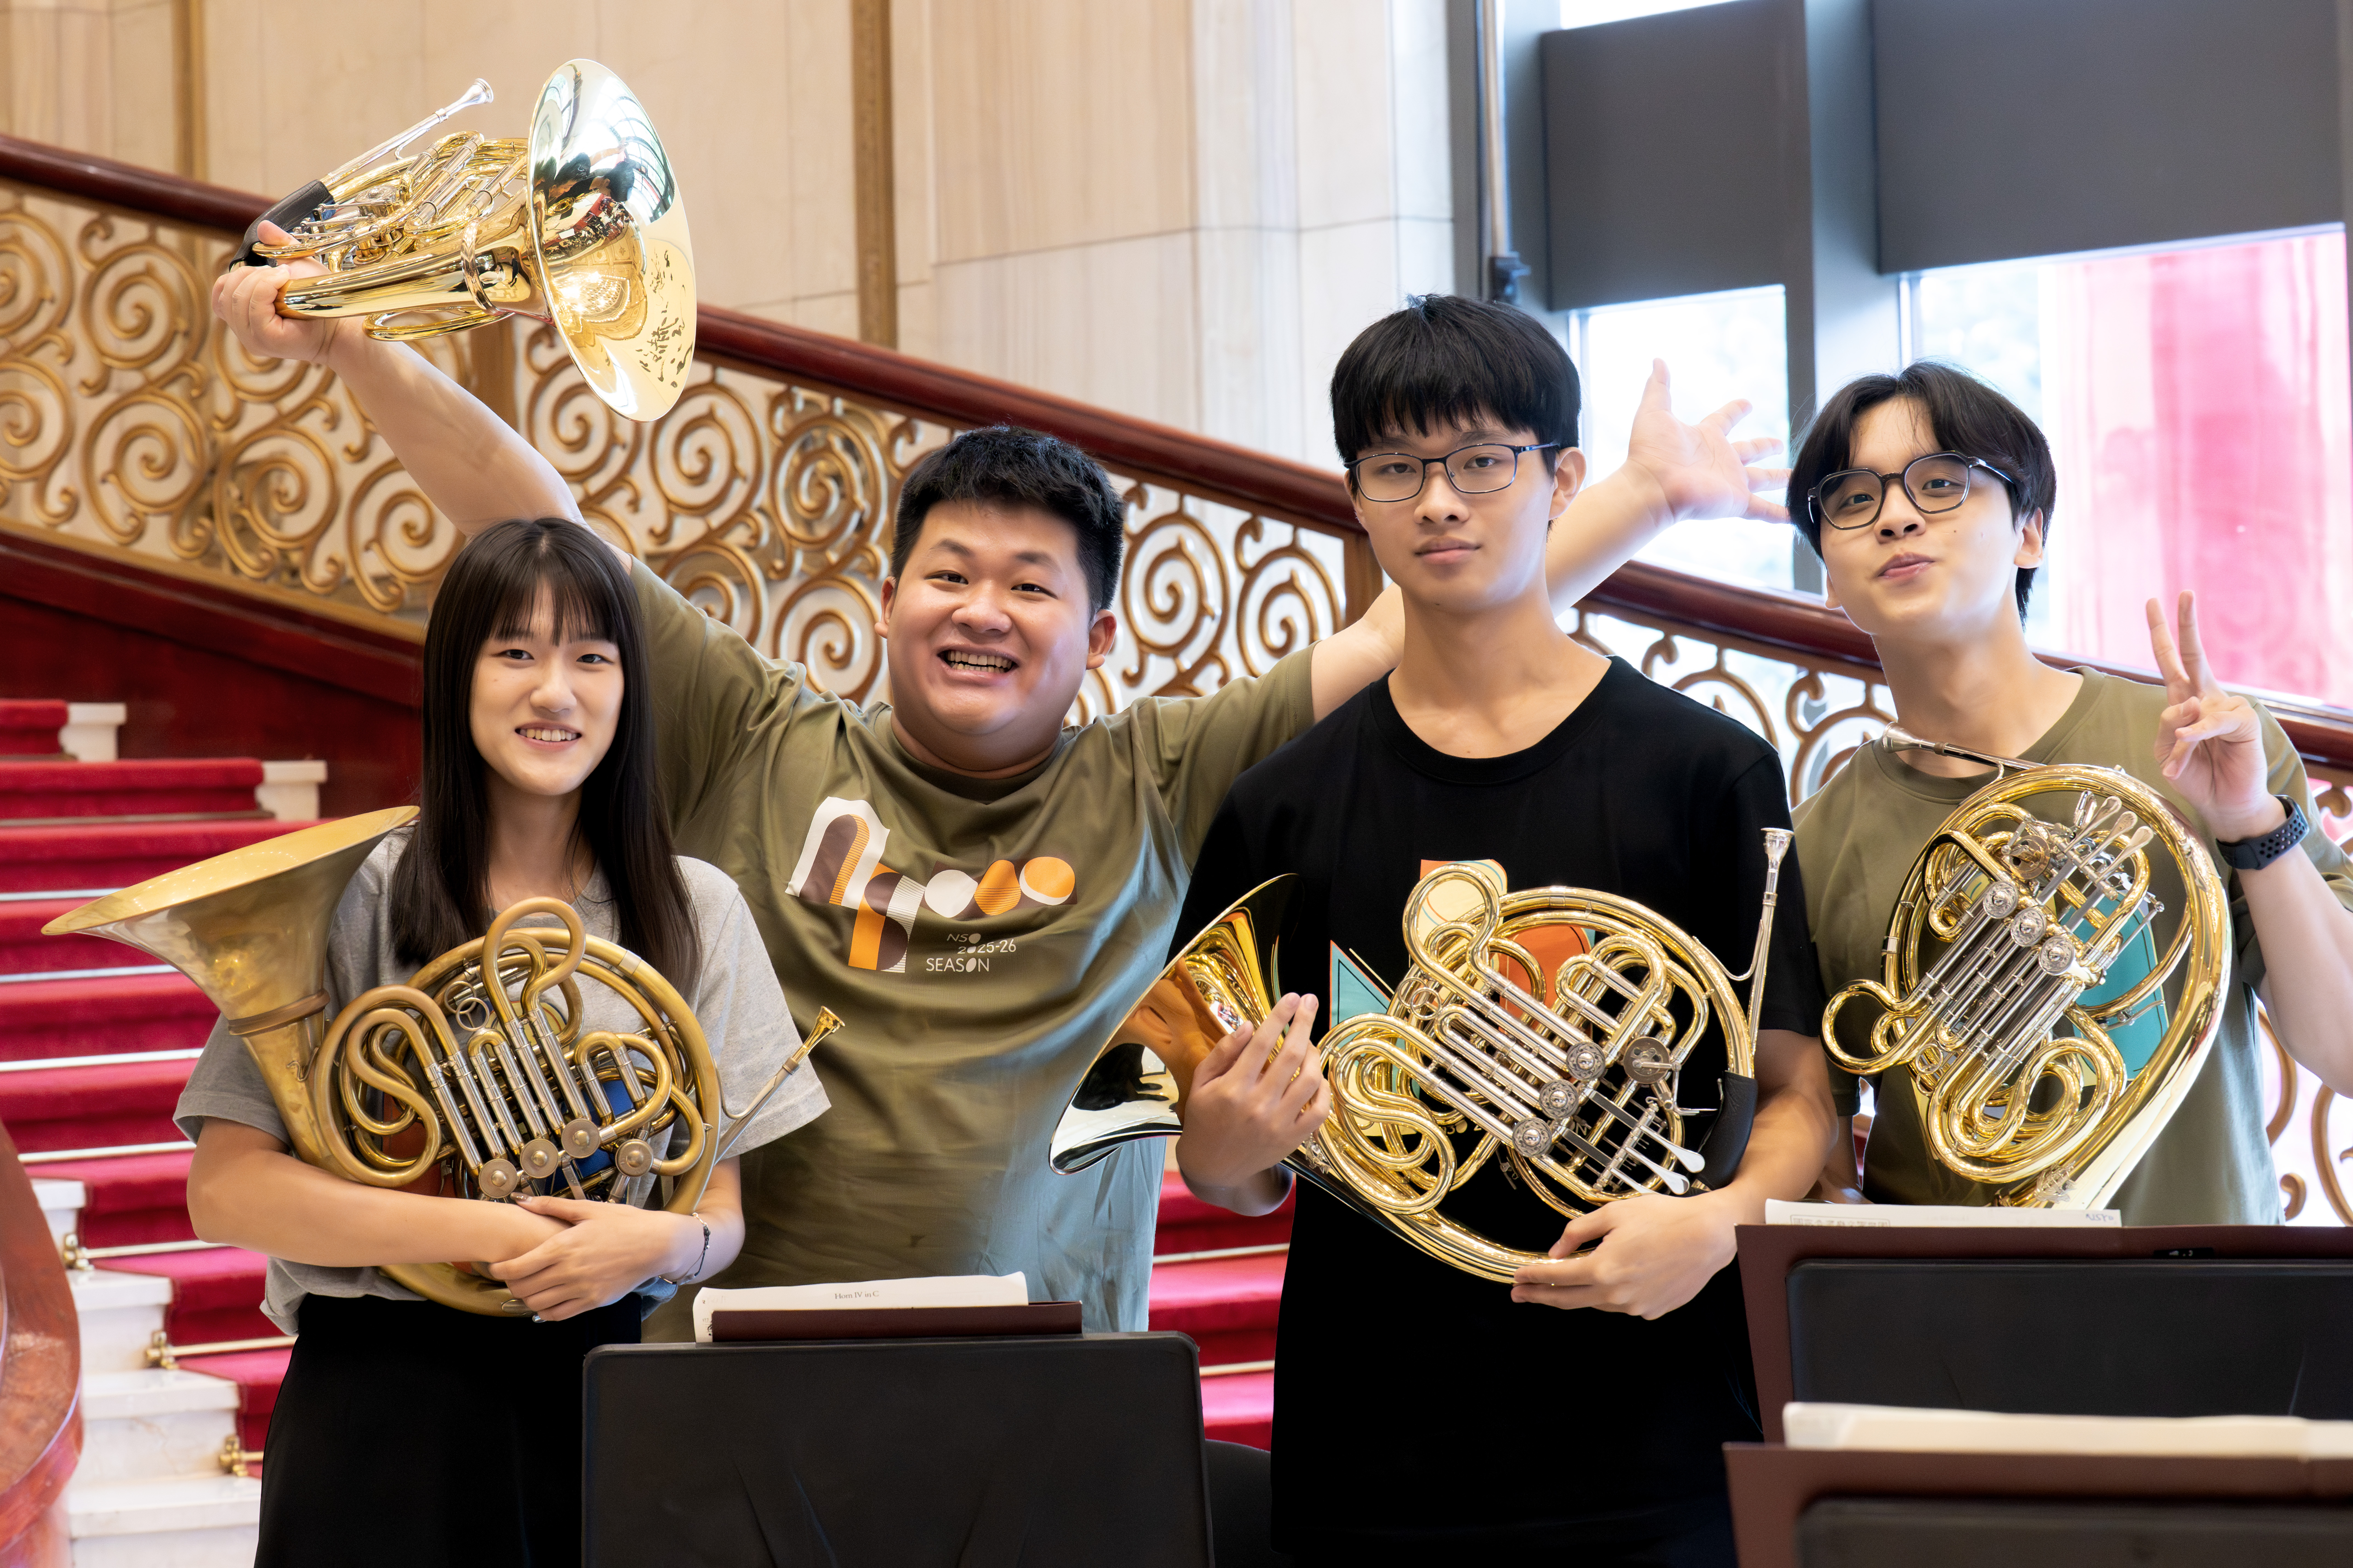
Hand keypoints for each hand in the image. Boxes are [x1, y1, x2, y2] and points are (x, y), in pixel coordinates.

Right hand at [209, 221, 350, 367]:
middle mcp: (244, 331)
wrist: (341, 324)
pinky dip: (267, 288)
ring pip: (239, 297)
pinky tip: (284, 282)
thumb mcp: (297, 266)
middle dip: (252, 276)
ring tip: (284, 280)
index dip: (240, 276)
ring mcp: (253, 339)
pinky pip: (255, 306)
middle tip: (280, 275)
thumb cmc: (321, 298)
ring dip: (261, 280)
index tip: (270, 272)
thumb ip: (279, 246)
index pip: (221, 292)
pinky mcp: (266, 340)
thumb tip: (264, 227)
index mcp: (243, 316)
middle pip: (228, 292)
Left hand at [487, 1196, 704, 1320]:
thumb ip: (552, 1206)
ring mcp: (581, 1289)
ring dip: (527, 1297)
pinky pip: (558, 1314)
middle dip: (511, 1282)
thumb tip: (523, 1201)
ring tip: (529, 1286)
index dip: (501, 1269)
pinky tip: (547, 1299)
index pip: (518, 1266)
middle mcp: (569, 1271)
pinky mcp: (593, 1301)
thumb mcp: (588, 1209)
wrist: (656, 1244)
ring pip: (537, 1303)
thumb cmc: (625, 1224)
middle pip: (524, 1287)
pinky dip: (545, 1311)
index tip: (496, 1266)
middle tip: (512, 1274)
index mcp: (564, 1246)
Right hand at [1175, 994, 1329, 1194]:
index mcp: (1232, 1088)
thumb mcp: (1201, 1083)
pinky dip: (1323, 1090)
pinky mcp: (1292, 1139)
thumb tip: (1247, 1026)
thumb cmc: (1204, 1118)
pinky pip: (1319, 1110)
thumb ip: (1223, 1053)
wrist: (1213, 1167)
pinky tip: (1316, 1075)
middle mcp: (1258, 1104)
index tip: (1291, 997)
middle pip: (1291, 1054)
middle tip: (1309, 1002)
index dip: (1279, 1016)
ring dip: (1314, 1053)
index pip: (1262, 1042)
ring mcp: (1278, 1123)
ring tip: (1309, 1041)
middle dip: (1303, 1023)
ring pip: (1309, 1080)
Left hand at [1508, 1191, 1737, 1318]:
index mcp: (1604, 1268)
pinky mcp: (1652, 1310)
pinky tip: (1612, 1279)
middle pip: (1567, 1300)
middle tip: (1520, 1294)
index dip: (1532, 1277)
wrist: (1710, 1236)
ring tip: (1559, 1286)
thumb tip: (1556, 1250)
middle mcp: (1618, 1294)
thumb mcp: (1614, 1213)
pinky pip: (1622, 1304)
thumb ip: (1578, 1232)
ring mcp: (1636, 1306)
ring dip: (1575, 1295)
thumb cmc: (1667, 1219)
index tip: (1517, 1278)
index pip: (1555, 1277)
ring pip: (1595, 1302)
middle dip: (1539, 1297)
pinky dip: (1609, 1294)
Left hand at [1619, 360, 1789, 526]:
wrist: (1650, 487)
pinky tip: (1796, 517)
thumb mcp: (1654, 411)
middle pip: (1749, 451)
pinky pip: (1762, 509)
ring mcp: (1729, 482)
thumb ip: (1658, 386)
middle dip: (1764, 447)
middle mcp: (1720, 460)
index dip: (1736, 410)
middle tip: (1779, 443)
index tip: (1747, 403)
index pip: (1724, 419)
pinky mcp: (1735, 501)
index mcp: (1705, 437)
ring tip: (1796, 478)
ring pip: (1762, 480)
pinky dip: (1780, 513)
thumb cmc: (1649, 452)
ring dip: (1779, 479)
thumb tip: (1657, 360)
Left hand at [2146, 591, 2277, 841]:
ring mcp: (2226, 706)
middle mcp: (2205, 697)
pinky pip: (2211, 721)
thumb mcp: (2166, 752)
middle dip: (2184, 624)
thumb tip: (2186, 704)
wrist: (2223, 802)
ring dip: (2180, 738)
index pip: (2171, 661)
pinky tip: (2192, 743)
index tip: (2152, 602)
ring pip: (2190, 706)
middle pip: (2192, 655)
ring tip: (2182, 761)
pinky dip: (2197, 736)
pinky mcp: (2244, 720)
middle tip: (2183, 593)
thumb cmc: (2195, 774)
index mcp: (2184, 700)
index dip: (2161, 633)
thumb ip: (2168, 727)